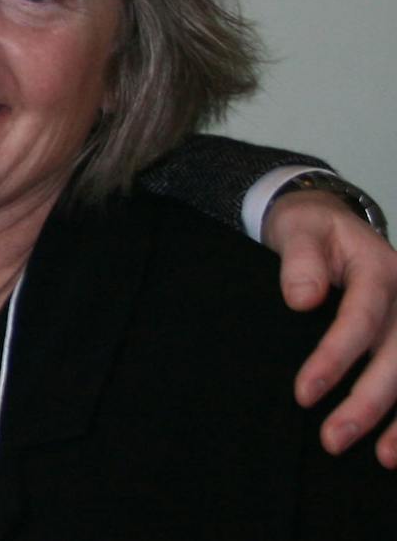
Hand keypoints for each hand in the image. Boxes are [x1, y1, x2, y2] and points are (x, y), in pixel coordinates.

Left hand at [263, 189, 396, 467]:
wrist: (329, 223)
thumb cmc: (311, 230)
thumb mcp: (299, 230)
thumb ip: (300, 261)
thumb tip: (302, 299)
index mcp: (380, 268)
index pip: (361, 317)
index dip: (335, 357)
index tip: (304, 393)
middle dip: (369, 402)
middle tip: (332, 439)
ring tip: (382, 458)